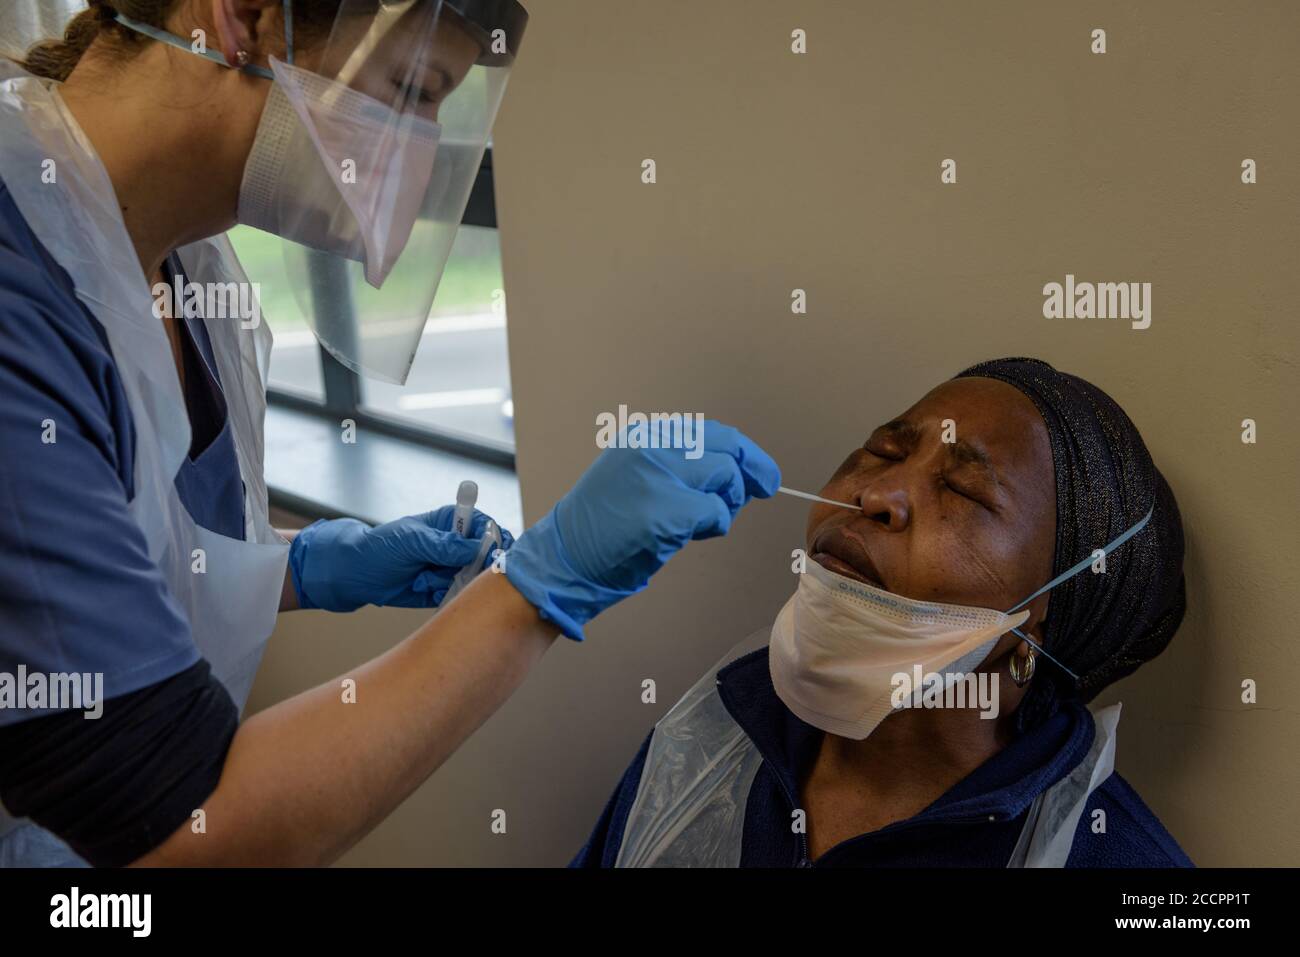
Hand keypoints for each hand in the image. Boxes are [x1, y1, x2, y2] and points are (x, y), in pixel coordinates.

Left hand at [289, 507, 514, 611]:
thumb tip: (479, 548)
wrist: (351, 575)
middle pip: (487, 555)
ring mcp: (448, 568)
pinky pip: (457, 596)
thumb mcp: (411, 541)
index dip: (496, 538)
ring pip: (474, 578)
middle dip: (480, 566)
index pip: (486, 526)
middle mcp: (454, 545)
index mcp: (450, 523)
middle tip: (462, 572)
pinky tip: (424, 590)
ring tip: (425, 579)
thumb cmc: (377, 548)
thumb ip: (446, 545)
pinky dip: (446, 596)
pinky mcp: (441, 590)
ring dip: (456, 582)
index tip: (497, 553)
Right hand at [504, 419, 779, 639]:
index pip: (712, 433)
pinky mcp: (663, 513)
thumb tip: (737, 472)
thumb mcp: (637, 476)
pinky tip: (691, 535)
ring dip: (726, 505)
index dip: (744, 452)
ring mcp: (656, 478)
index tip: (761, 470)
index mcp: (645, 436)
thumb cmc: (604, 527)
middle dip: (752, 472)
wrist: (565, 558)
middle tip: (764, 489)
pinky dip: (714, 527)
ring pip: (726, 479)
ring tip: (702, 522)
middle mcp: (650, 447)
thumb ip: (680, 467)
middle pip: (728, 449)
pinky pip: (716, 514)